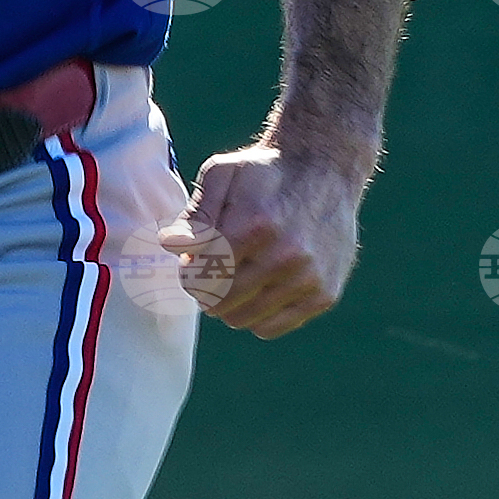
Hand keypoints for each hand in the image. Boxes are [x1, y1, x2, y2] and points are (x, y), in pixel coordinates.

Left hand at [159, 140, 365, 338]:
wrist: (327, 170)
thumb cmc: (266, 172)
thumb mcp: (223, 174)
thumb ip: (196, 214)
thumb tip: (171, 245)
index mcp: (256, 225)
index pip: (200, 275)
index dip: (189, 272)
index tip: (194, 261)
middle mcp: (286, 255)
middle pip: (218, 301)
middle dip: (206, 289)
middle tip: (213, 272)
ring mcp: (308, 278)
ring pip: (241, 319)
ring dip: (229, 304)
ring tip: (235, 279)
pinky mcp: (324, 295)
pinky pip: (270, 328)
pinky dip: (256, 316)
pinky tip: (258, 290)